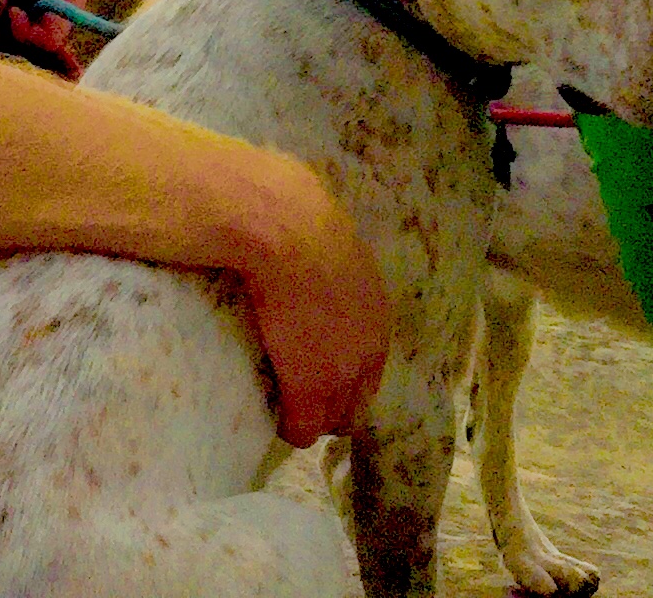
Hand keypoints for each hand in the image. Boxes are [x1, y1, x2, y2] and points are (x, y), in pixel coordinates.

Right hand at [227, 152, 391, 446]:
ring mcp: (343, 372)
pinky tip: (275, 417)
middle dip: (332, 406)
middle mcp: (370, 350)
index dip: (343, 378)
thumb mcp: (333, 250)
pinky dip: (290, 427)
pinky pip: (303, 429)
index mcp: (378, 318)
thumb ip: (335, 273)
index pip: (371, 370)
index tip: (316, 374)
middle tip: (299, 399)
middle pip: (358, 404)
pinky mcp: (310, 388)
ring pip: (335, 421)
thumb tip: (313, 268)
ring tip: (285, 406)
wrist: (289, 230)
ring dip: (312, 418)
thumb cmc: (300, 224)